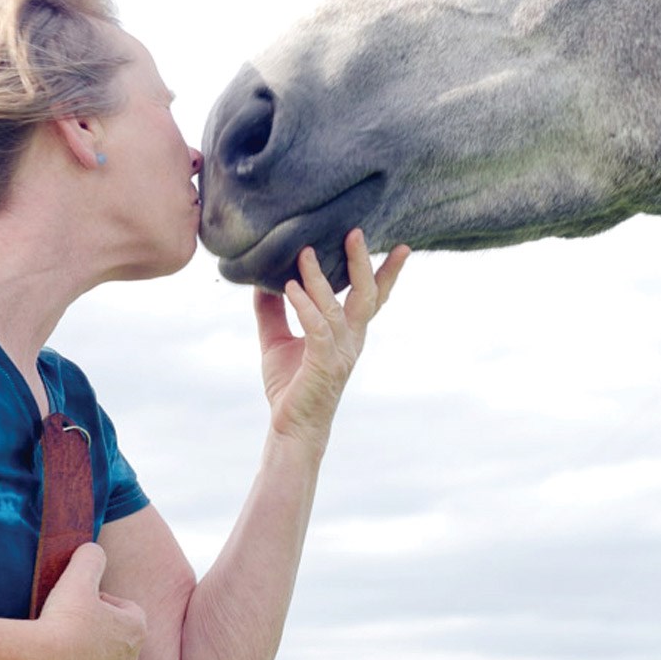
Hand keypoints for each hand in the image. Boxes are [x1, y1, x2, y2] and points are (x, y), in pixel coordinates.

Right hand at [35, 544, 146, 659]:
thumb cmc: (65, 621)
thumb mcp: (78, 576)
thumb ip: (90, 558)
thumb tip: (93, 550)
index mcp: (136, 629)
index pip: (128, 608)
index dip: (105, 600)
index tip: (84, 599)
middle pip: (116, 636)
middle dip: (98, 626)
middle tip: (72, 619)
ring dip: (87, 650)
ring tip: (61, 641)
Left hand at [254, 229, 408, 450]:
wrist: (289, 427)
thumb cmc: (290, 385)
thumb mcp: (277, 340)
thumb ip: (273, 310)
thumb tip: (262, 279)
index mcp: (347, 333)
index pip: (371, 297)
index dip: (386, 273)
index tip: (398, 246)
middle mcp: (351, 340)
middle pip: (366, 295)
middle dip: (363, 263)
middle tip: (356, 232)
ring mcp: (340, 353)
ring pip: (337, 308)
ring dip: (321, 279)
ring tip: (305, 253)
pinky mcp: (323, 364)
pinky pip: (317, 328)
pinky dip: (305, 306)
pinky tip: (289, 288)